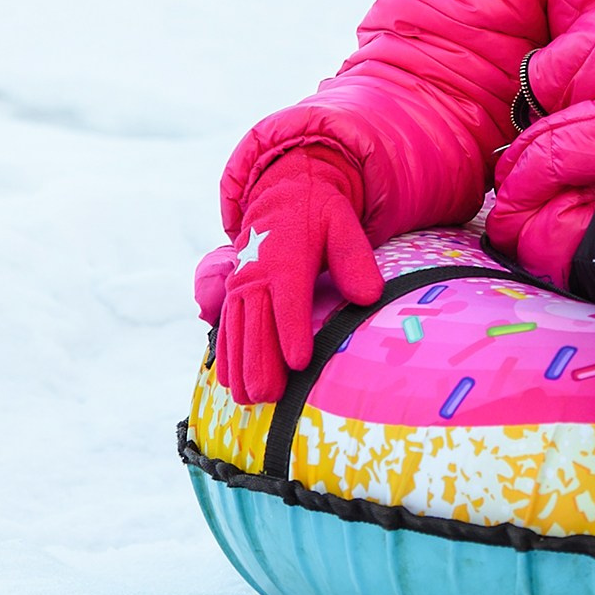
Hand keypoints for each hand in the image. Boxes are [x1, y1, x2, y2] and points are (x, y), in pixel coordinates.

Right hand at [216, 144, 384, 404]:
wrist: (284, 194)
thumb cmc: (320, 214)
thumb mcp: (344, 224)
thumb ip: (354, 259)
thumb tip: (369, 296)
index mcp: (286, 258)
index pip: (289, 301)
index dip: (291, 332)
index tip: (298, 363)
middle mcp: (257, 274)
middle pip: (256, 324)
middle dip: (261, 362)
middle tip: (269, 396)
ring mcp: (241, 285)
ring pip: (236, 330)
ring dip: (241, 366)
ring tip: (249, 400)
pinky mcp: (233, 293)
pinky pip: (225, 327)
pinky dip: (226, 354)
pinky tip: (230, 382)